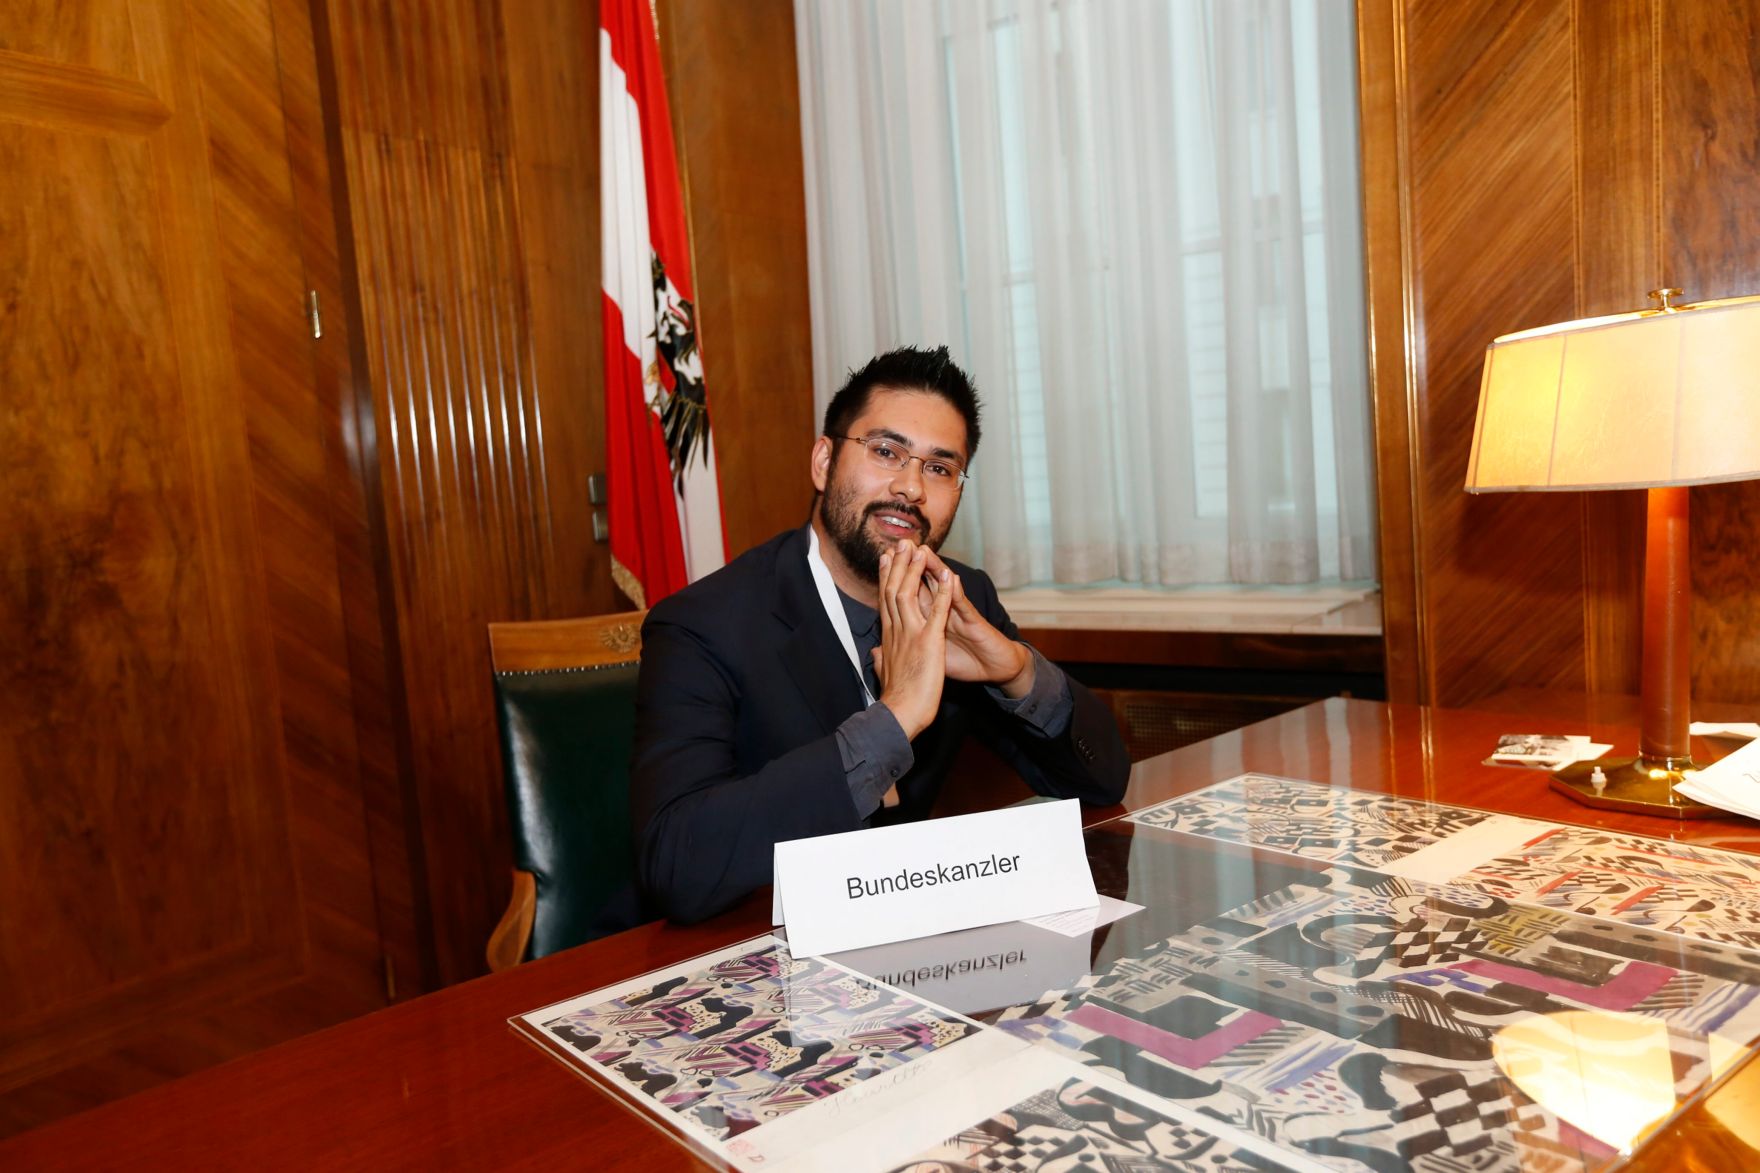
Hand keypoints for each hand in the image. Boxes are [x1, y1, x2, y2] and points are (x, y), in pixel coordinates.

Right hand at [872, 542, 953, 738]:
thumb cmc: (894, 700)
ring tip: (920, 548)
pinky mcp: (929, 642)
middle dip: (898, 564)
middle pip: (894, 589)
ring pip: (909, 593)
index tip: (887, 559)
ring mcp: (911, 634)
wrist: (900, 716)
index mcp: (888, 637)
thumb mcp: (884, 674)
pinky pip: (937, 612)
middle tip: (902, 542)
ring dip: (915, 569)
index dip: (887, 577)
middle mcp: (896, 630)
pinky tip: (948, 575)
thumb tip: (873, 653)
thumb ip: (879, 659)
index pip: (885, 600)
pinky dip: (943, 592)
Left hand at [905, 544, 1033, 696]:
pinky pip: (964, 607)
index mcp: (931, 620)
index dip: (898, 579)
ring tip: (923, 550)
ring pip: (945, 588)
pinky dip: (956, 593)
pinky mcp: (975, 623)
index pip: (912, 594)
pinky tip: (952, 578)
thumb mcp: (933, 654)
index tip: (883, 562)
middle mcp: (945, 612)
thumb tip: (893, 645)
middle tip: (899, 545)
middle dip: (912, 565)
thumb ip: (915, 644)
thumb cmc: (965, 662)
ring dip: (935, 569)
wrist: (995, 671)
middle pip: (926, 584)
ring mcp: (959, 615)